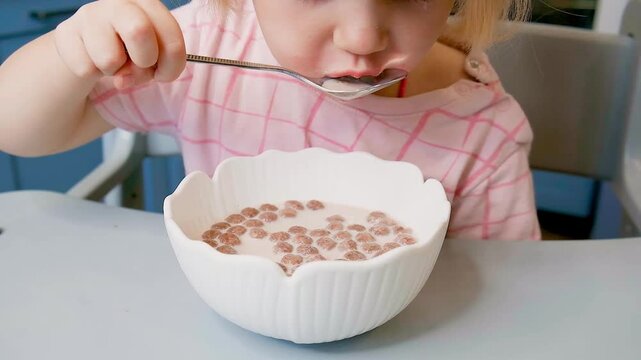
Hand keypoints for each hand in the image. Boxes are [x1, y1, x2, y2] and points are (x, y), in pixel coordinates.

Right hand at [54, 0, 185, 88]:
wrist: (92, 46)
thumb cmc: (131, 50)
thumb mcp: (152, 56)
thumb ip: (152, 68)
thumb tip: (123, 79)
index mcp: (148, 3)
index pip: (171, 38)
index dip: (171, 65)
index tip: (163, 73)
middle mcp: (118, 2)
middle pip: (139, 32)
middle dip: (144, 61)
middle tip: (138, 64)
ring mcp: (90, 14)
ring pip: (109, 59)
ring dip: (115, 71)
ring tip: (113, 59)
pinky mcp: (66, 32)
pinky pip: (86, 68)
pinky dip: (93, 72)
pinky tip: (94, 59)